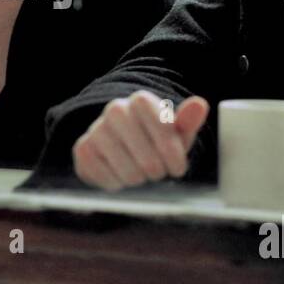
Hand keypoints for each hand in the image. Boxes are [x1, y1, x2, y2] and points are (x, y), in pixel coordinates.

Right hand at [73, 91, 208, 190]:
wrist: (120, 145)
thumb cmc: (155, 139)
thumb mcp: (176, 132)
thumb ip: (188, 120)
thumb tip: (200, 104)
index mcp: (141, 101)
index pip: (163, 130)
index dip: (173, 155)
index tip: (178, 168)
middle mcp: (116, 109)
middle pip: (147, 156)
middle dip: (157, 171)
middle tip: (157, 172)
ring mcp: (96, 129)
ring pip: (127, 170)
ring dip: (138, 179)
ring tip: (139, 173)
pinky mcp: (83, 149)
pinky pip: (106, 177)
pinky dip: (117, 183)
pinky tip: (120, 174)